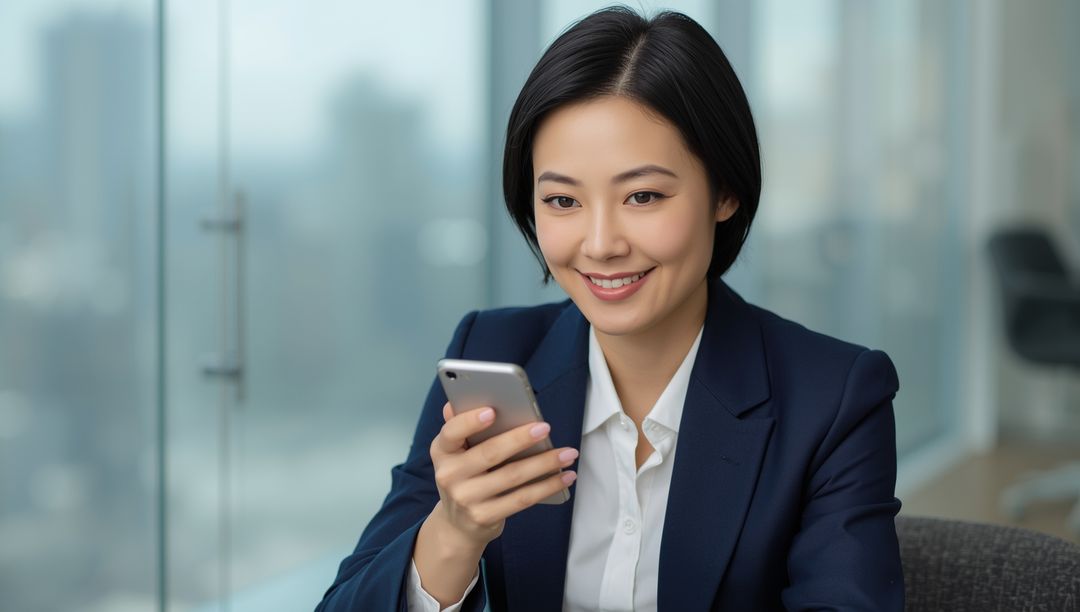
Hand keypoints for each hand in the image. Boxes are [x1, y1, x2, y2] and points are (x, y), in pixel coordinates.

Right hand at [427, 402, 577, 550]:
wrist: (457, 524)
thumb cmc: (465, 476)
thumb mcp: (457, 452)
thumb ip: (461, 427)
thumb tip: (458, 401)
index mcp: (442, 451)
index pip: (451, 432)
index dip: (470, 421)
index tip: (493, 410)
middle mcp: (449, 476)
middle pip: (490, 453)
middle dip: (520, 438)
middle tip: (545, 428)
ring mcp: (466, 499)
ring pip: (512, 476)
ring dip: (545, 463)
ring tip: (568, 453)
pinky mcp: (485, 517)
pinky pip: (522, 499)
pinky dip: (548, 486)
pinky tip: (565, 476)